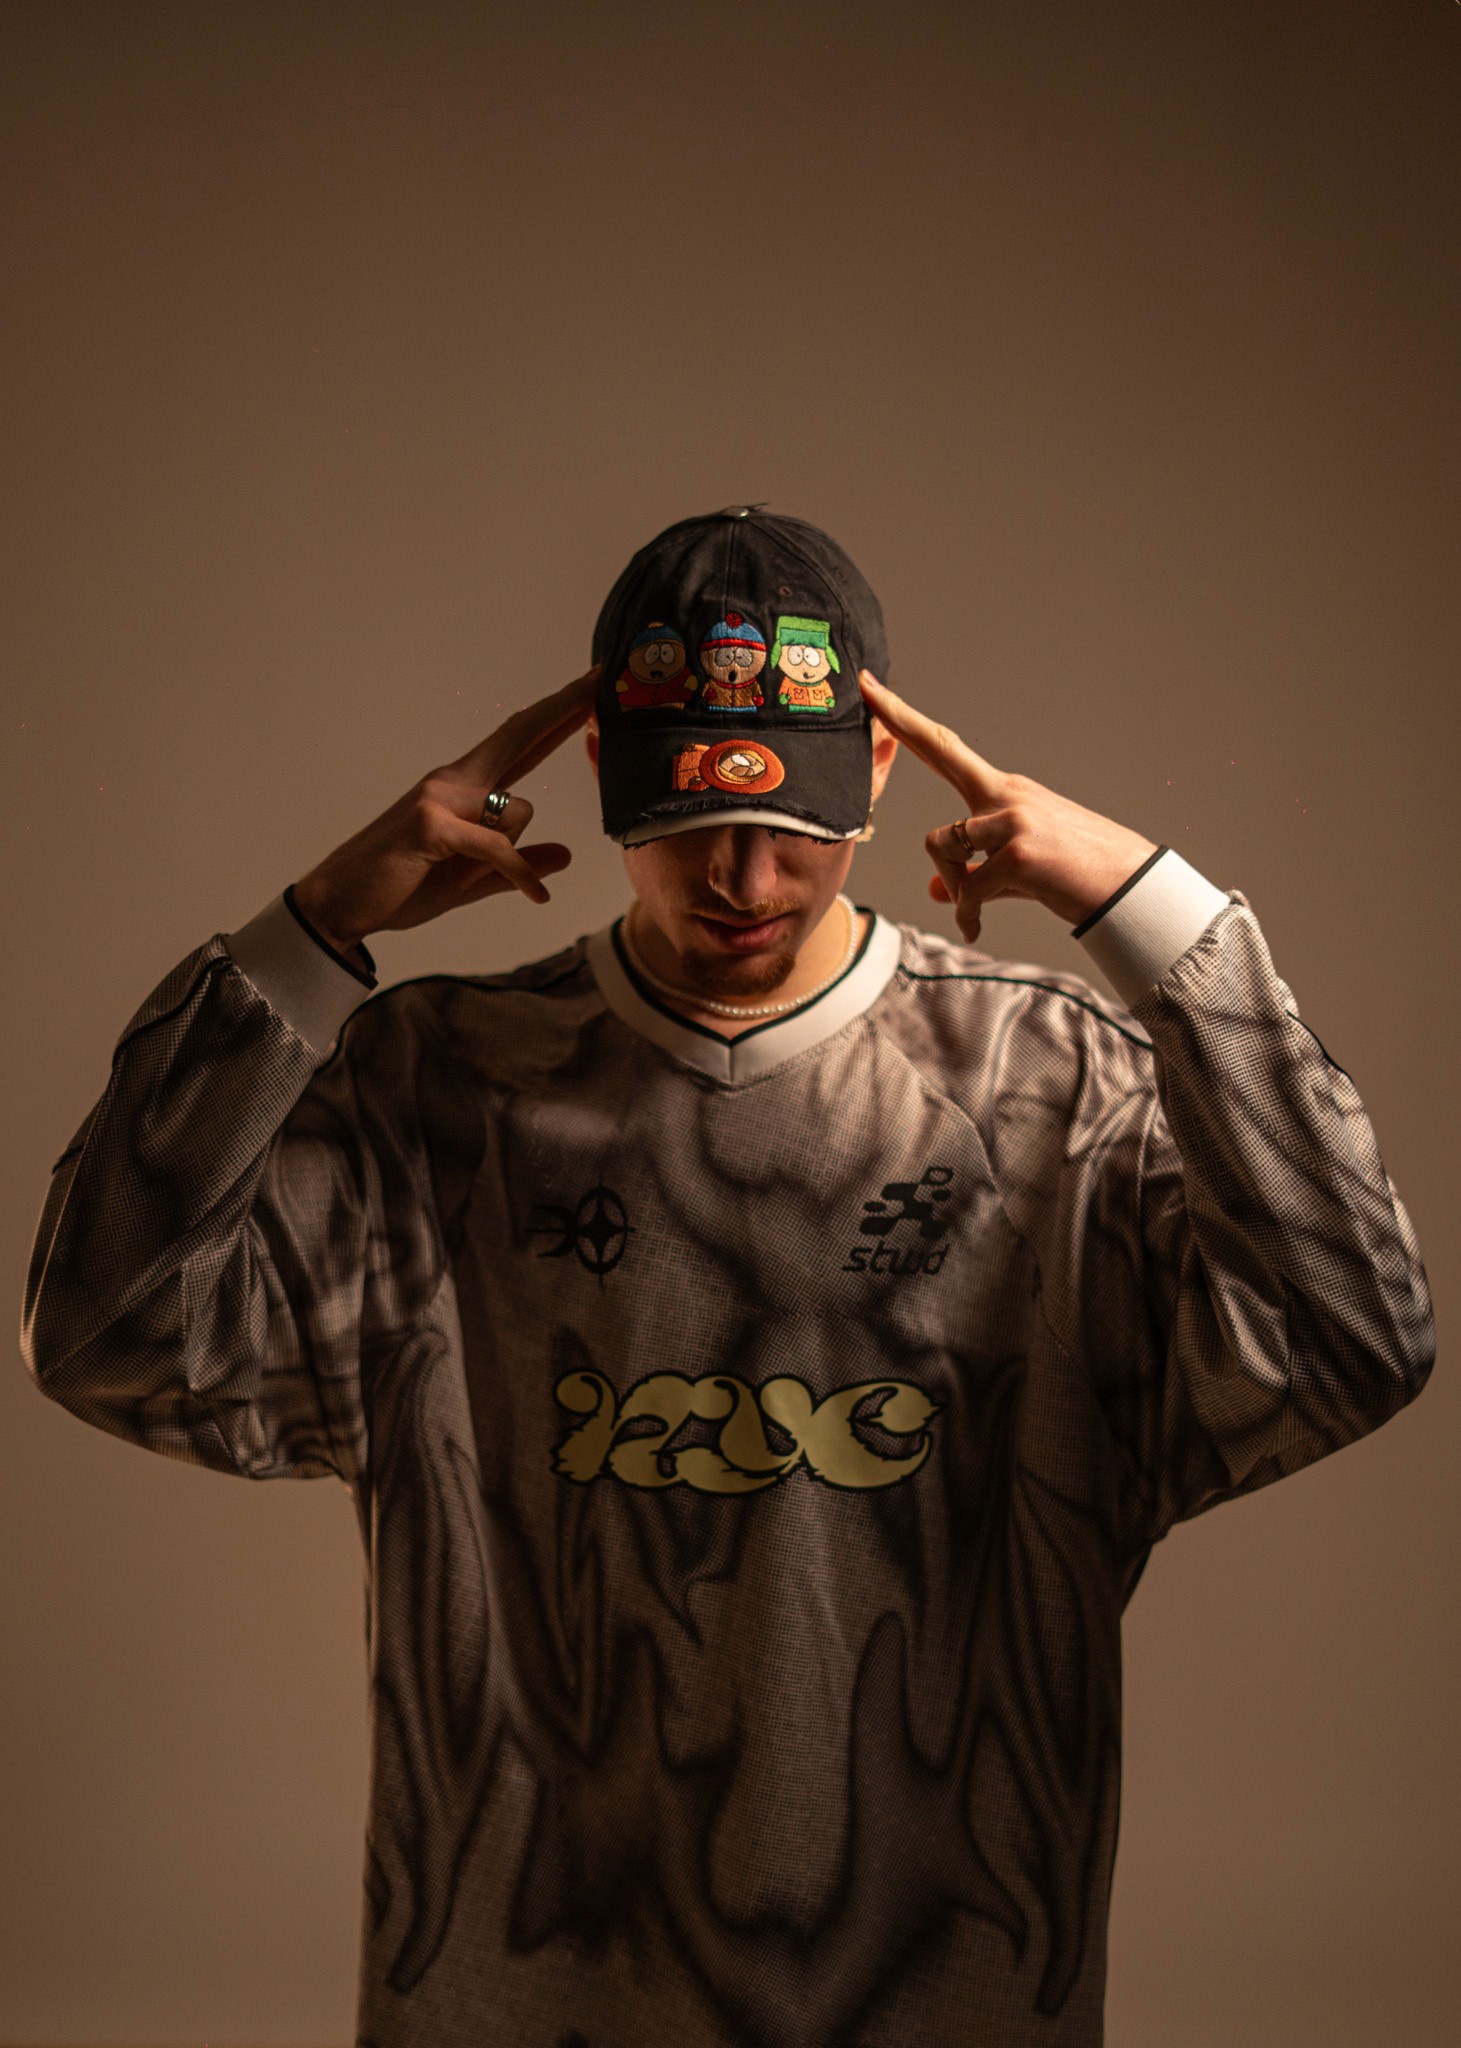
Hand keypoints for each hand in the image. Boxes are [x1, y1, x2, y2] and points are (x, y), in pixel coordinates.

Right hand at [292, 668, 598, 953]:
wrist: (339, 905)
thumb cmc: (399, 886)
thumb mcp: (470, 881)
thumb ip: (516, 866)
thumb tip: (565, 855)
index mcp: (463, 788)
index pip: (519, 742)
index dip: (556, 714)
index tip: (590, 688)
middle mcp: (453, 780)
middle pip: (518, 734)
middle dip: (562, 708)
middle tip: (601, 678)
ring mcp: (439, 797)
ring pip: (517, 811)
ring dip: (510, 858)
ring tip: (461, 878)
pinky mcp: (432, 823)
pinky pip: (500, 848)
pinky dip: (520, 874)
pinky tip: (536, 897)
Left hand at [858, 673, 1156, 942]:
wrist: (1131, 889)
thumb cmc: (1076, 875)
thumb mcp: (1017, 873)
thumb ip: (972, 875)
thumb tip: (937, 891)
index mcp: (1003, 792)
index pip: (947, 749)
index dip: (907, 721)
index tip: (874, 690)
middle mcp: (1005, 794)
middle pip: (940, 750)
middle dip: (898, 718)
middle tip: (865, 685)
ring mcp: (1011, 820)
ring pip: (941, 844)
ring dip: (951, 885)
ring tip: (972, 910)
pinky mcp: (1016, 855)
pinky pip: (966, 890)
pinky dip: (966, 914)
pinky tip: (975, 928)